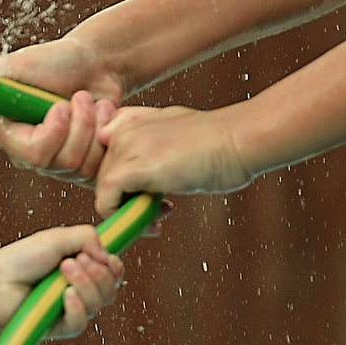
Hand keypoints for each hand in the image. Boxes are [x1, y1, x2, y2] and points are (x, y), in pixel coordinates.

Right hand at [0, 42, 123, 182]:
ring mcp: (60, 164)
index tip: (61, 105)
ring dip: (96, 126)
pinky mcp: (86, 166)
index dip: (53, 132)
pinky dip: (109, 135)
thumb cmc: (57, 61)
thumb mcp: (19, 63)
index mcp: (9, 135)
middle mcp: (31, 155)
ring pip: (84, 165)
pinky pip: (102, 167)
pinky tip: (105, 116)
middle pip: (62, 162)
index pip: (31, 154)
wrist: (94, 64)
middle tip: (82, 97)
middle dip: (81, 125)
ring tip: (93, 103)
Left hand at [0, 223, 125, 338]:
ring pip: (99, 304)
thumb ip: (87, 237)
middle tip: (71, 261)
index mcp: (80, 268)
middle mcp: (78, 289)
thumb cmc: (19, 260)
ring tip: (62, 271)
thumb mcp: (55, 238)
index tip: (105, 258)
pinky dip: (77, 307)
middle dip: (97, 273)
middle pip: (111, 289)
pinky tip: (66, 296)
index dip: (114, 266)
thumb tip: (108, 255)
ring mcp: (71, 309)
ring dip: (84, 284)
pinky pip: (82, 322)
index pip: (112, 272)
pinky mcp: (61, 326)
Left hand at [94, 104, 252, 216]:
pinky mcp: (129, 169)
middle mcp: (119, 131)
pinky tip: (156, 222)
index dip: (126, 185)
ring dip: (132, 214)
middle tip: (160, 212)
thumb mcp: (176, 137)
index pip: (108, 162)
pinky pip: (107, 204)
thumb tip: (135, 174)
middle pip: (106, 180)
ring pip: (105, 194)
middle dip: (130, 202)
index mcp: (127, 122)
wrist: (240, 139)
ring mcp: (122, 148)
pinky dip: (125, 221)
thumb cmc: (218, 141)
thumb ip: (151, 147)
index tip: (150, 197)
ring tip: (162, 214)